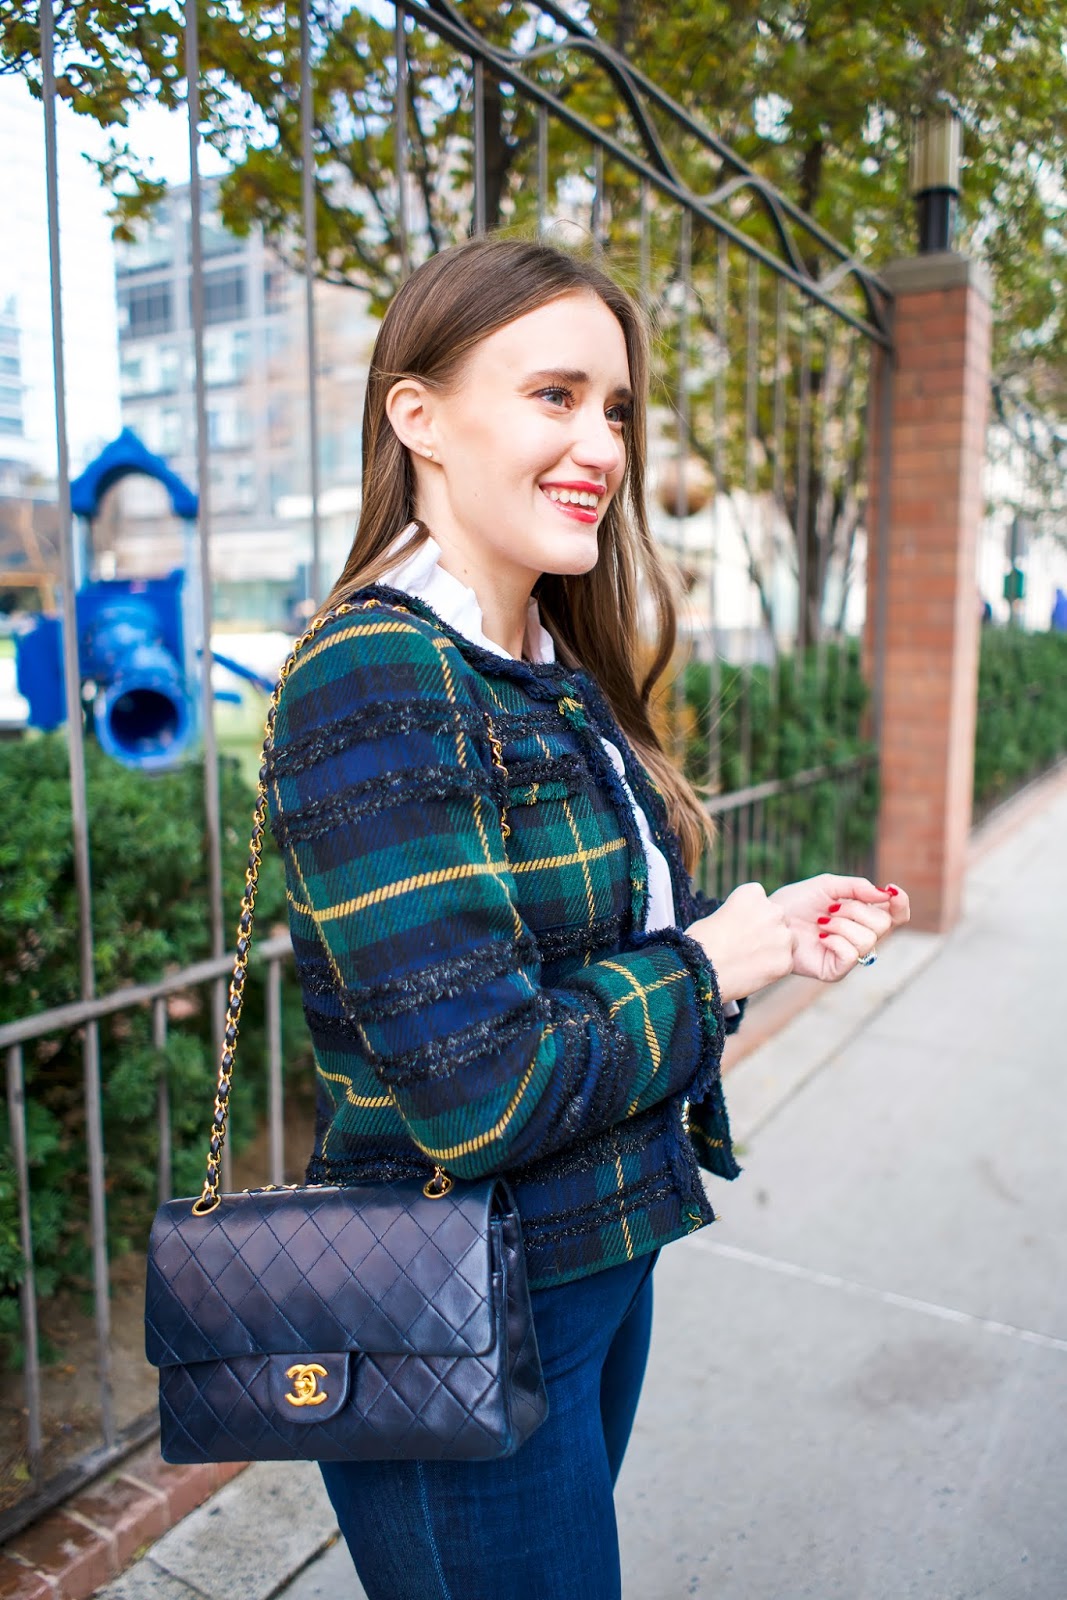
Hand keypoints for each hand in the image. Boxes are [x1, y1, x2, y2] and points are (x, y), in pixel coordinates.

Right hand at [685, 882, 794, 1003]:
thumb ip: (739, 915)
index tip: (739, 927)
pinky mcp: (786, 961)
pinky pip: (785, 963)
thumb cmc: (700, 943)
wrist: (700, 971)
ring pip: (787, 941)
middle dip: (767, 930)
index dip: (751, 916)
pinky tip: (753, 973)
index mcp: (753, 893)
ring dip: (775, 949)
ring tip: (750, 961)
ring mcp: (782, 936)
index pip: (761, 900)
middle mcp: (772, 910)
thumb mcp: (717, 915)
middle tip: (748, 946)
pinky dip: (773, 969)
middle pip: (778, 918)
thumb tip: (747, 925)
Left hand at [769, 874, 910, 981]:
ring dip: (841, 925)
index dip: (900, 904)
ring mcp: (849, 956)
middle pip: (883, 924)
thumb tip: (886, 895)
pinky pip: (851, 955)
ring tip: (822, 924)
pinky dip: (835, 941)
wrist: (770, 919)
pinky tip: (820, 938)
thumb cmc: (796, 903)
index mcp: (862, 917)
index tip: (892, 890)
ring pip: (867, 939)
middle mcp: (860, 937)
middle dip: (855, 910)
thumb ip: (858, 888)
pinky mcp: (836, 971)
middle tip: (831, 910)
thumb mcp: (828, 885)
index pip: (896, 915)